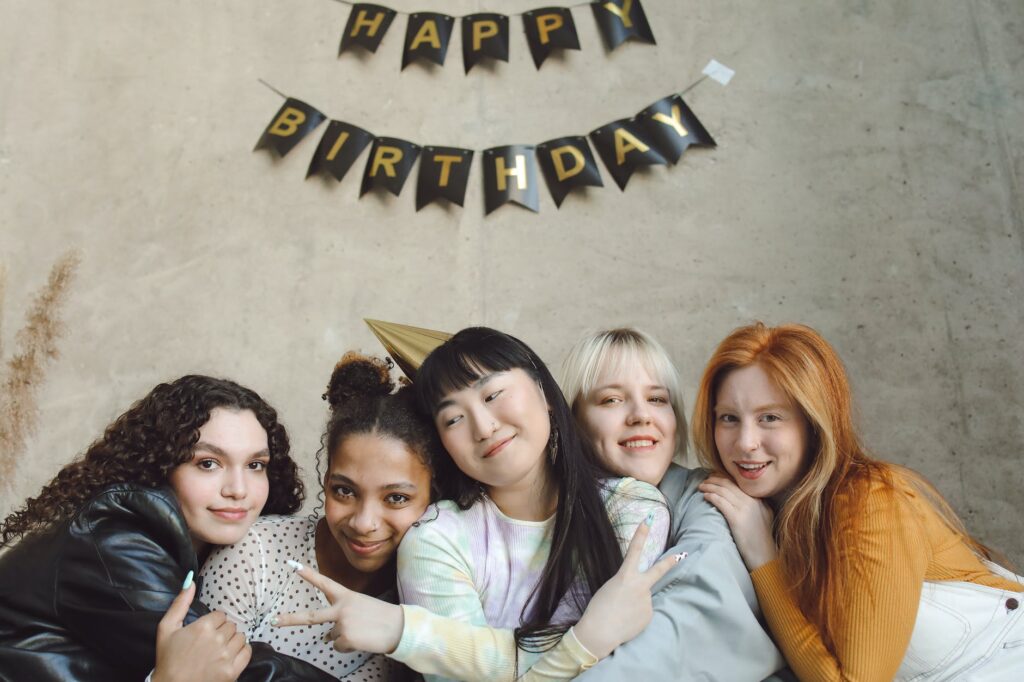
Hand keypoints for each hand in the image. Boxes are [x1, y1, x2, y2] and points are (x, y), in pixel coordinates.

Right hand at [153, 581, 250, 681]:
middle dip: (223, 632)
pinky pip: (247, 652)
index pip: (221, 615)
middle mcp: (217, 639)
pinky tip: (229, 656)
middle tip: (210, 643)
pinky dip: (241, 652)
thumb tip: (191, 580)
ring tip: (219, 650)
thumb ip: (180, 603)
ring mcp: (226, 656)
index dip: (213, 623)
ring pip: (240, 637)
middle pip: (231, 626)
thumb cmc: (168, 659)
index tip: (205, 633)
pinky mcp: (232, 671)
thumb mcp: (166, 628)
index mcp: (203, 627)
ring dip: (232, 642)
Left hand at [273, 563, 403, 654]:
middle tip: (273, 621)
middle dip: (289, 619)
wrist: (399, 627)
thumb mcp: (361, 607)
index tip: (291, 565)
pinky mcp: (345, 639)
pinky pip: (339, 646)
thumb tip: (326, 637)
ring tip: (362, 631)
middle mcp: (341, 608)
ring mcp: (342, 624)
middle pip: (310, 616)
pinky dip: (349, 645)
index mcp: (346, 596)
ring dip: (344, 637)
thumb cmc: (380, 616)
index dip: (307, 574)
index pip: (324, 583)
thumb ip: (342, 615)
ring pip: (331, 636)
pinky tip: (362, 639)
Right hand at [572, 519, 681, 658]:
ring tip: (622, 613)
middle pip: (658, 571)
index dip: (641, 535)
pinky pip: (643, 612)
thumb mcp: (610, 588)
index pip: (634, 551)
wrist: (600, 632)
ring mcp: (647, 601)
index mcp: (625, 577)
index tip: (648, 520)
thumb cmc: (599, 608)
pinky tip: (627, 621)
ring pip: (644, 599)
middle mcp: (640, 587)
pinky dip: (636, 616)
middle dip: (669, 562)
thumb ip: (627, 585)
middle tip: (681, 555)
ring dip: (635, 604)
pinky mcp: (649, 615)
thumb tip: (639, 592)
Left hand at [699, 474, 777, 570]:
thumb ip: (757, 506)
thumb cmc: (762, 542)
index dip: (725, 478)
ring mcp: (745, 509)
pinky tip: (705, 496)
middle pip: (730, 484)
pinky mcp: (737, 518)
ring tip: (701, 486)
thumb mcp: (765, 518)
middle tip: (706, 479)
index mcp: (760, 500)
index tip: (715, 477)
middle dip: (715, 479)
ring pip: (723, 491)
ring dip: (710, 486)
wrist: (766, 557)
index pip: (739, 484)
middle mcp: (753, 501)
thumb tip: (744, 499)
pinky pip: (721, 502)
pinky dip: (711, 496)